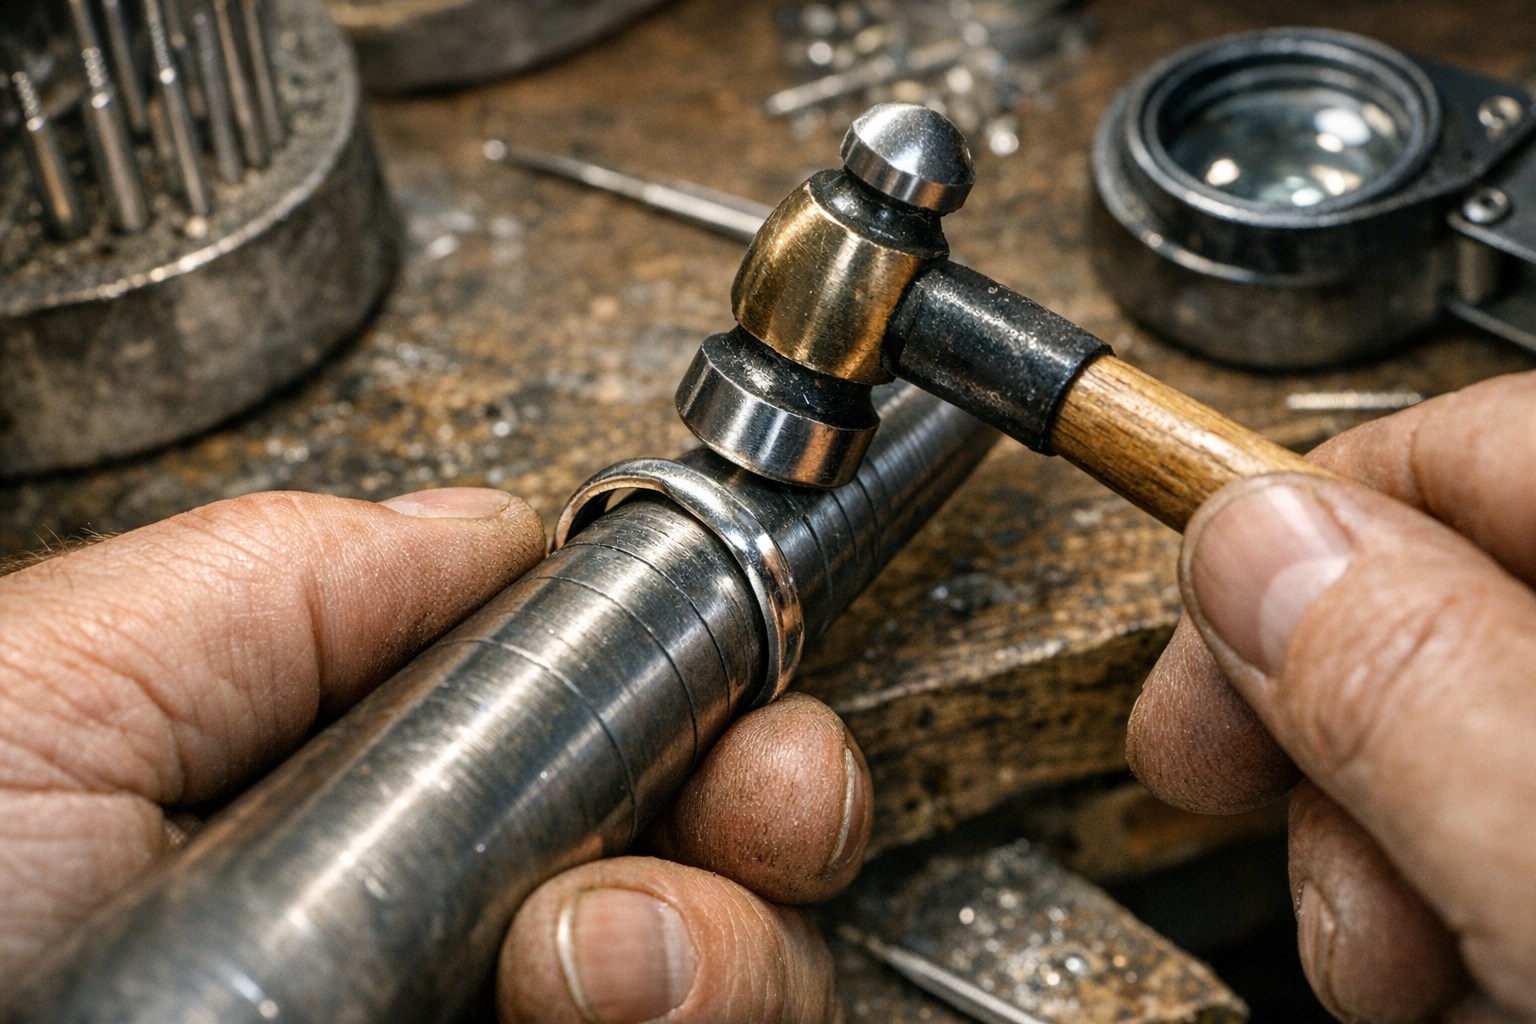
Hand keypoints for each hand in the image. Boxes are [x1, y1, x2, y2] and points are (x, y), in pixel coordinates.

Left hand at [0, 488, 867, 1022]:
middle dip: (776, 807)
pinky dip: (715, 1018)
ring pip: (747, 987)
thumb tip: (494, 532)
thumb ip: (286, 581)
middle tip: (752, 805)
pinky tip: (591, 1014)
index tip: (741, 700)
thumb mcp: (61, 685)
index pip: (613, 733)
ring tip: (584, 966)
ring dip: (729, 954)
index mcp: (384, 808)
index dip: (710, 703)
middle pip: (723, 862)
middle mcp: (466, 933)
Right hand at [1127, 372, 1535, 1022]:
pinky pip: (1485, 813)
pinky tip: (1463, 972)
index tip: (1196, 637)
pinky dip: (1438, 894)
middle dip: (1311, 714)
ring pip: (1448, 718)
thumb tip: (1250, 541)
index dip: (1292, 523)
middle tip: (1229, 791)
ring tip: (1403, 965)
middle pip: (1433, 586)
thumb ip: (1415, 685)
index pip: (1455, 441)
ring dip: (1363, 839)